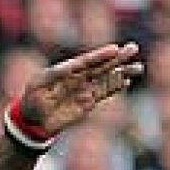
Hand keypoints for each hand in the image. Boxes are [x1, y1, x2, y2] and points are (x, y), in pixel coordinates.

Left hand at [19, 43, 143, 137]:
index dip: (99, 55)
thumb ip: (56, 75)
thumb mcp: (39, 85)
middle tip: (133, 48)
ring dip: (121, 72)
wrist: (32, 121)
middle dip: (117, 58)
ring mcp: (84, 89)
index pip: (85, 61)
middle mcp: (78, 77)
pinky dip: (115, 87)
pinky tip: (126, 81)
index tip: (114, 49)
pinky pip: (103, 93)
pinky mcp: (87, 102)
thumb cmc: (32, 100)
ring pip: (106, 79)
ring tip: (137, 67)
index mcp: (66, 70)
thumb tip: (74, 68)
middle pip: (100, 66)